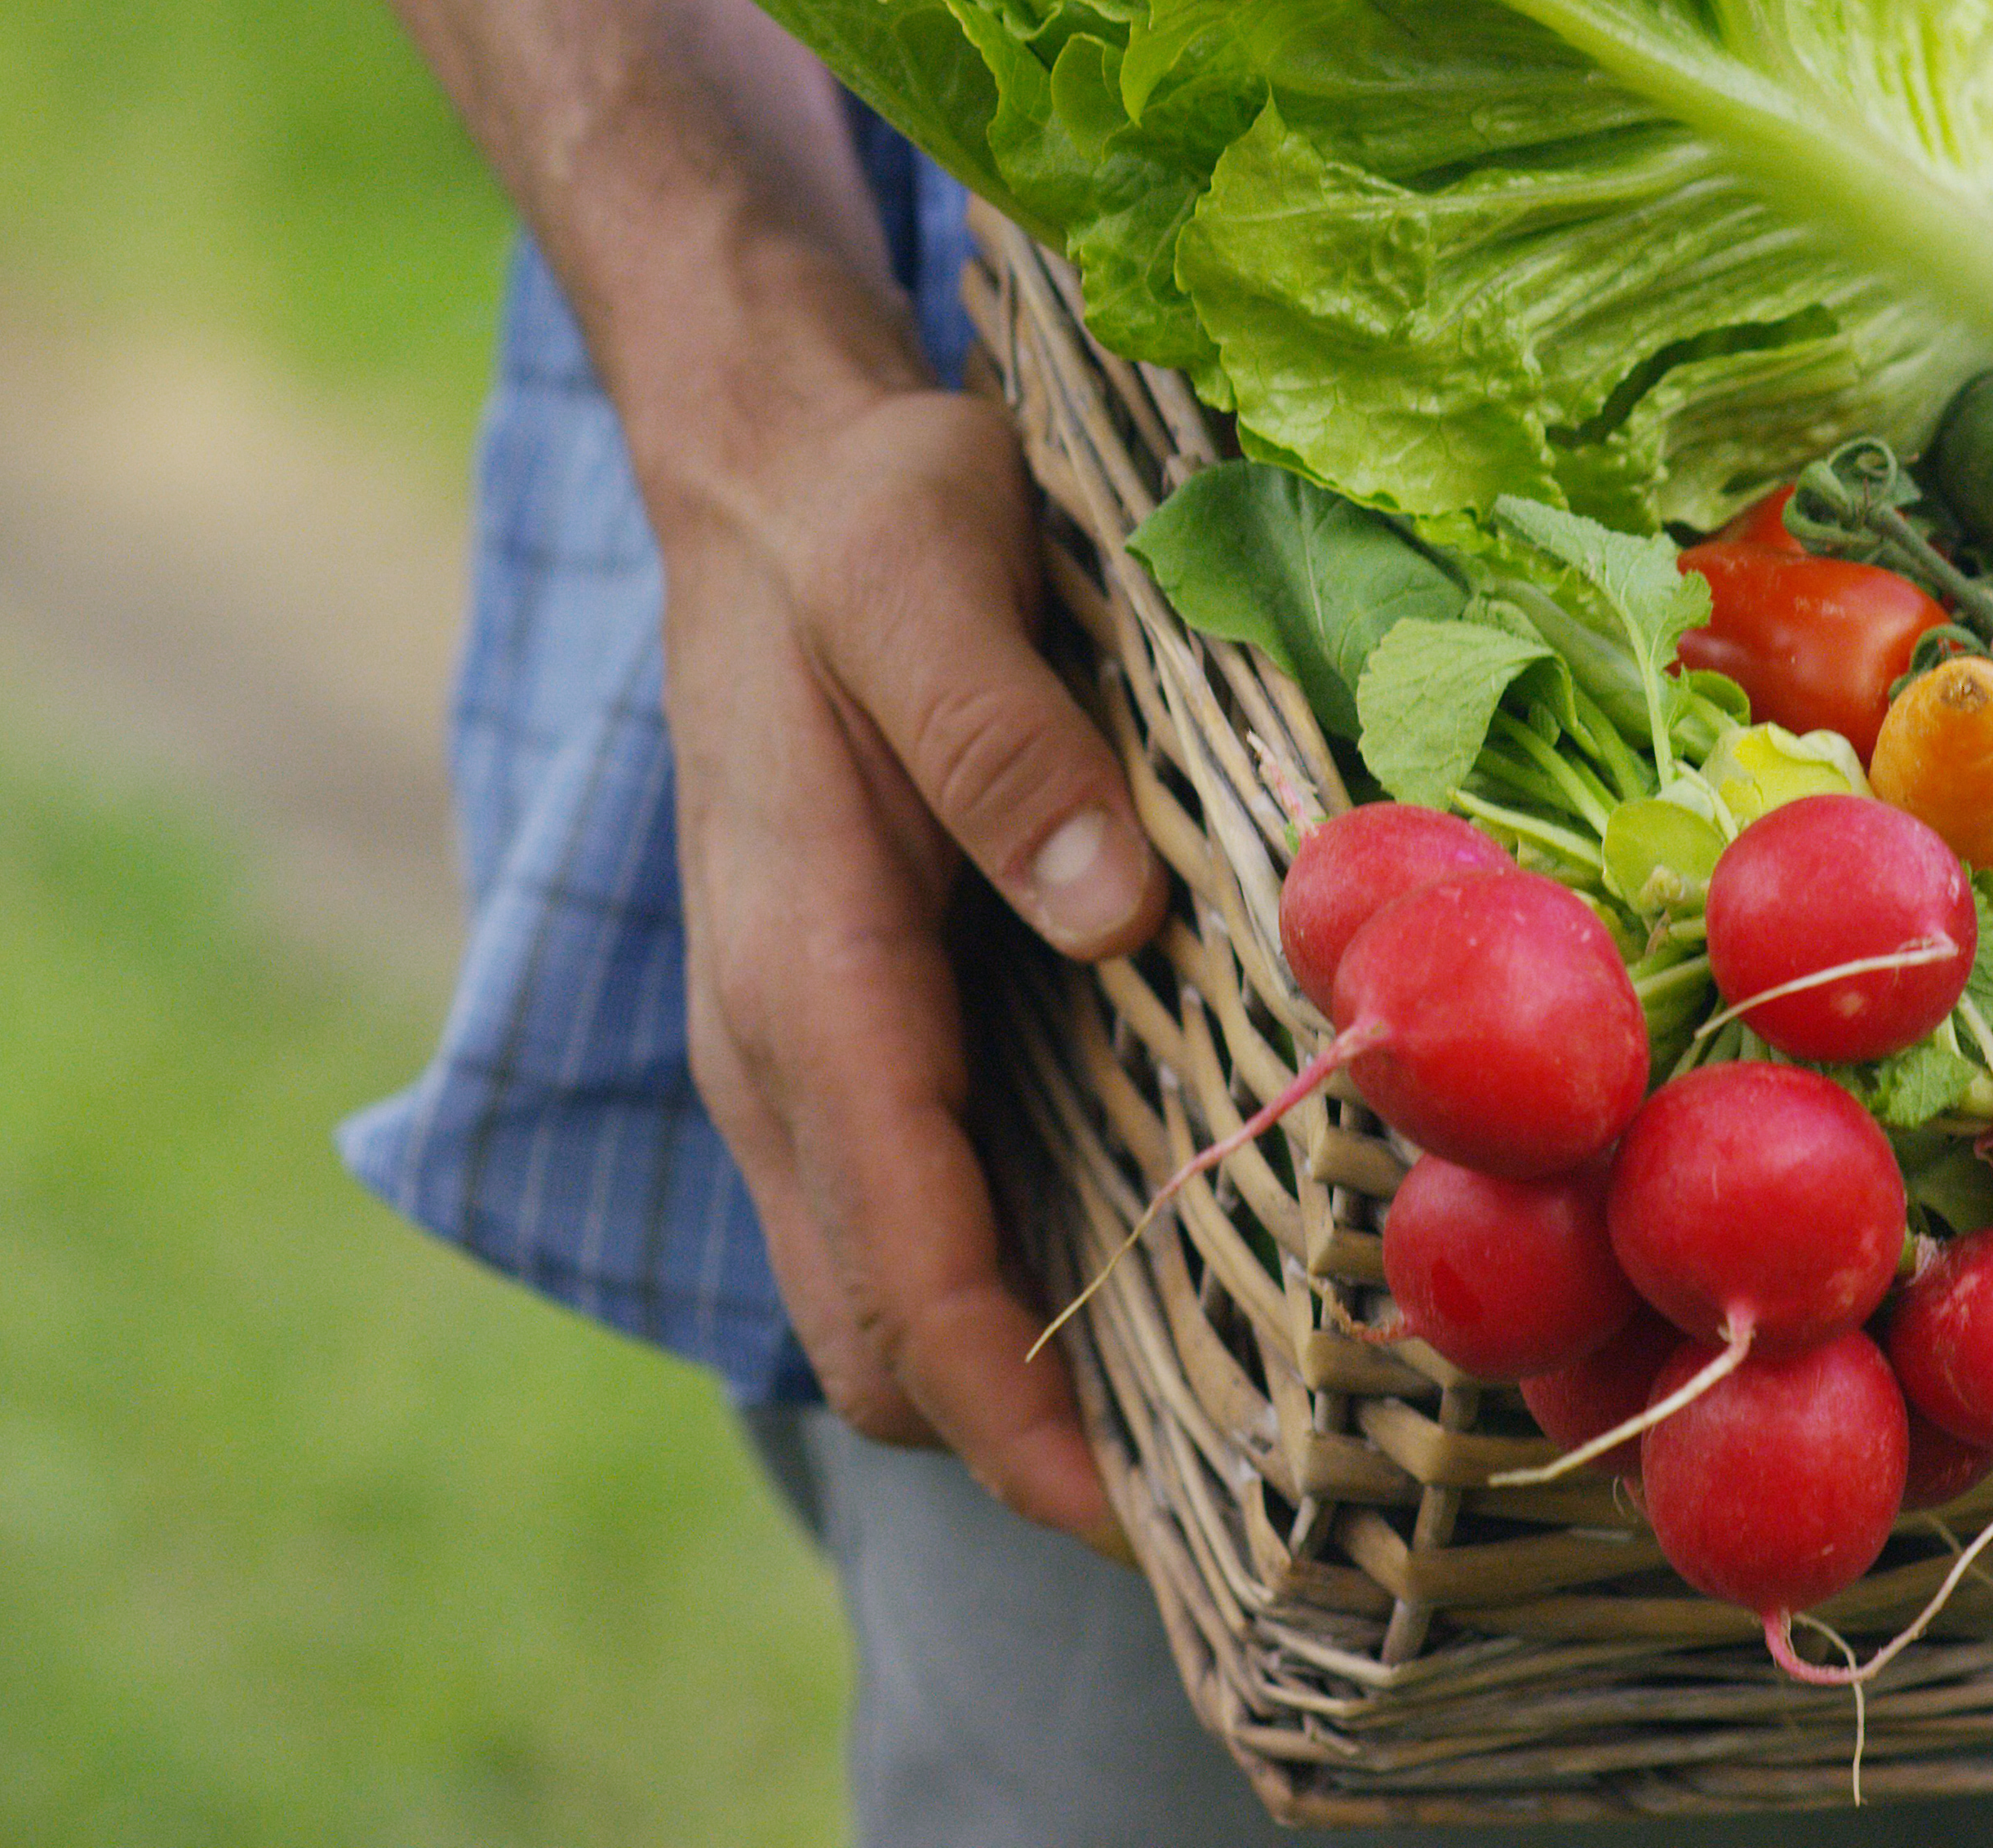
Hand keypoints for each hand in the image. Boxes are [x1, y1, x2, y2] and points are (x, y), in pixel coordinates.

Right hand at [654, 380, 1166, 1546]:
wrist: (764, 467)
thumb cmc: (864, 513)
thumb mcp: (929, 570)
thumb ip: (1000, 736)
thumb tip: (1105, 910)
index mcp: (801, 969)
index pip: (899, 1264)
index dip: (1012, 1418)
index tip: (1139, 1526)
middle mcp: (772, 1047)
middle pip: (876, 1336)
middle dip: (1021, 1448)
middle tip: (1228, 1503)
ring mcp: (791, 1050)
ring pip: (877, 1297)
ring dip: (1007, 1386)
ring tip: (1208, 1432)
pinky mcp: (831, 1030)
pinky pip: (899, 1215)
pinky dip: (992, 1291)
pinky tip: (1141, 1278)